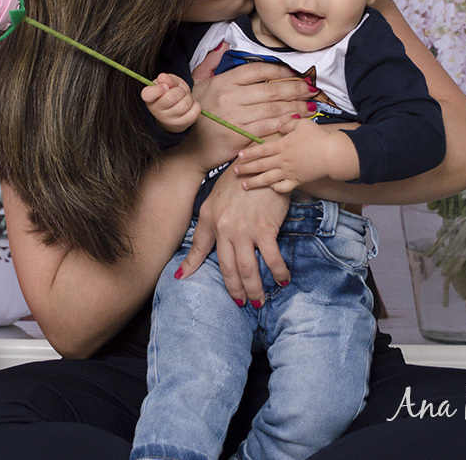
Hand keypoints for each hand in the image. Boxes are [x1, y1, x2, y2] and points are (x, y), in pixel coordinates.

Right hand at [141, 73, 199, 133]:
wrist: (175, 111)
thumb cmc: (170, 92)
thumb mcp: (168, 82)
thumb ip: (167, 79)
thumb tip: (163, 77)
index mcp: (149, 97)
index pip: (148, 95)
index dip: (158, 89)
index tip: (165, 86)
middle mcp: (156, 110)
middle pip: (171, 97)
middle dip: (180, 91)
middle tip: (179, 92)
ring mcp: (168, 119)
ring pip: (185, 104)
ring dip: (188, 98)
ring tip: (184, 99)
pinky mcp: (180, 125)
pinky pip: (194, 112)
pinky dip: (196, 106)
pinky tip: (190, 105)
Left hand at [176, 167, 290, 307]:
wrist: (260, 161)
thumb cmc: (240, 177)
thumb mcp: (216, 197)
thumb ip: (209, 219)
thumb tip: (208, 231)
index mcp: (209, 219)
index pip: (198, 248)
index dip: (191, 265)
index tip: (182, 279)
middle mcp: (224, 228)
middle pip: (227, 268)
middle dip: (234, 289)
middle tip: (240, 303)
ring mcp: (245, 230)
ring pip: (247, 269)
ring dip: (254, 289)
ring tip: (258, 301)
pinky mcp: (265, 228)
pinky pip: (271, 258)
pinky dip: (277, 272)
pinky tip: (282, 280)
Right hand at [185, 45, 316, 169]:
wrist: (191, 148)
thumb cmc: (199, 115)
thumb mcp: (198, 85)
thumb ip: (210, 64)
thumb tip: (223, 46)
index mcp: (223, 81)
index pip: (258, 70)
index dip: (280, 70)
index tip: (295, 72)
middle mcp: (229, 97)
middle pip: (271, 89)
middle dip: (296, 88)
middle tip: (311, 89)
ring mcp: (235, 117)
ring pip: (273, 108)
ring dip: (296, 107)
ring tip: (310, 106)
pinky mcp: (239, 136)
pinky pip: (267, 126)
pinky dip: (285, 123)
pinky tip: (297, 120)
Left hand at [234, 118, 359, 192]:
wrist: (334, 154)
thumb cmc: (318, 136)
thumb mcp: (303, 124)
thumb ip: (287, 123)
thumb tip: (278, 125)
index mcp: (283, 145)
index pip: (261, 150)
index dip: (248, 153)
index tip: (238, 156)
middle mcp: (283, 160)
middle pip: (260, 165)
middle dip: (246, 169)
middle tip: (234, 171)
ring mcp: (290, 172)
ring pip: (268, 179)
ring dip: (255, 182)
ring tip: (244, 185)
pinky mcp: (298, 181)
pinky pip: (283, 187)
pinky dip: (274, 188)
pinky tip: (269, 187)